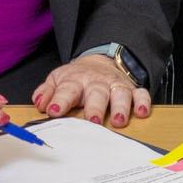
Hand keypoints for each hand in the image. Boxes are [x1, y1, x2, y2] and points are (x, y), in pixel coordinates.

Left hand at [30, 53, 150, 126]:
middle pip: (97, 93)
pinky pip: (141, 93)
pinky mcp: (131, 89)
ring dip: (121, 107)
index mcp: (76, 81)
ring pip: (120, 94)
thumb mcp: (57, 80)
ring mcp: (115, 85)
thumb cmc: (77, 77)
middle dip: (95, 107)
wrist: (99, 62)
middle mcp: (97, 82)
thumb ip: (46, 92)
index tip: (54, 111)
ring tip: (119, 121)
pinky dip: (143, 102)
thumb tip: (39, 104)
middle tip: (93, 121)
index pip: (67, 90)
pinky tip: (142, 112)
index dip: (60, 100)